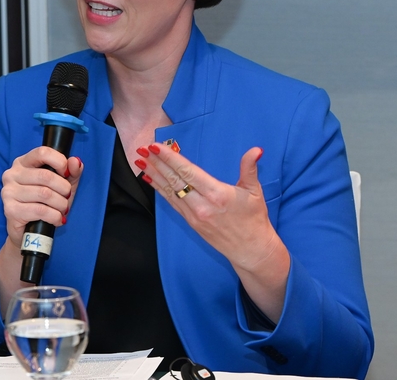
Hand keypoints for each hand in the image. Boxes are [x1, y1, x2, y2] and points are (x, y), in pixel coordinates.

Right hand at [0, 147, 83, 250]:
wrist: (28, 232)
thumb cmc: (45, 204)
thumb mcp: (62, 184)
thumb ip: (71, 172)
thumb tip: (76, 161)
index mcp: (23, 162)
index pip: (42, 152)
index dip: (60, 161)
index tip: (67, 174)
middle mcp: (12, 174)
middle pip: (46, 175)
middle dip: (63, 188)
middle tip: (67, 197)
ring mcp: (9, 192)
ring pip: (44, 194)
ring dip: (60, 204)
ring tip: (62, 209)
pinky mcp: (10, 210)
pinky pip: (40, 210)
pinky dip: (54, 216)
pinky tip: (56, 219)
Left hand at [137, 143, 289, 321]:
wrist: (250, 250)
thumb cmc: (254, 219)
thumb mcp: (255, 192)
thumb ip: (250, 168)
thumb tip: (256, 150)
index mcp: (217, 194)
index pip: (188, 172)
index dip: (170, 158)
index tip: (156, 147)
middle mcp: (202, 205)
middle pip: (174, 180)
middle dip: (157, 163)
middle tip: (142, 148)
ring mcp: (194, 215)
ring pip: (169, 191)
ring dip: (153, 174)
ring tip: (139, 161)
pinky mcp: (190, 222)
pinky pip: (171, 202)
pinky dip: (159, 189)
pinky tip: (150, 179)